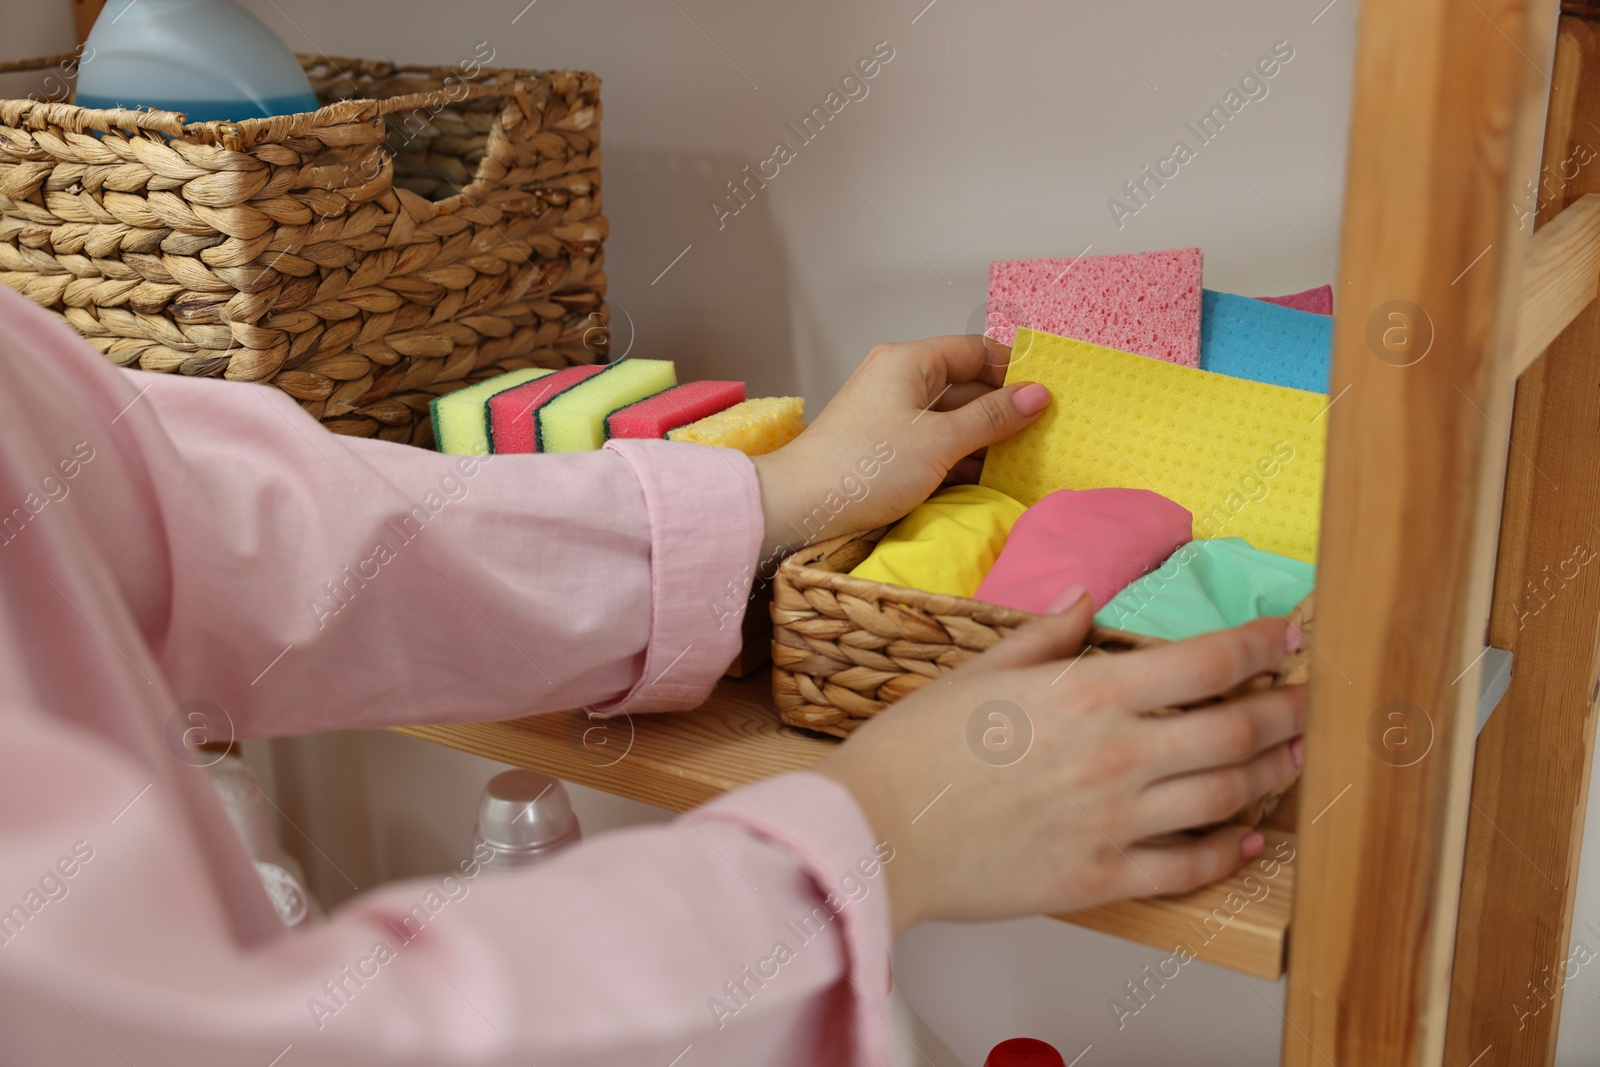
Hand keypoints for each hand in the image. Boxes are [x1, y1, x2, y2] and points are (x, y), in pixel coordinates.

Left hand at [749, 335, 1047, 561]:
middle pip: (967, 384)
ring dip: (987, 438)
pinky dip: (964, 458)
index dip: (1014, 369)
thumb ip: (992, 418)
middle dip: (1005, 409)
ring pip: (954, 418)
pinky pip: (937, 443)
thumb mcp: (939, 442)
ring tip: (1031, 459)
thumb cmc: (864, 468)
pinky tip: (994, 479)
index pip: (975, 350)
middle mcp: (901, 380)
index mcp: (910, 361)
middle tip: (1049, 432)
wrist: (799, 508)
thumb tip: (1039, 395)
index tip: (1050, 394)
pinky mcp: (888, 448)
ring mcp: (893, 416)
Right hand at [813, 599, 1304, 935]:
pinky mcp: (1101, 878)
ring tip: (1293, 759)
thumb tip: (1083, 600)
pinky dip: (1230, 853)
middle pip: (1237, 730)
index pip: (1206, 663)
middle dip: (1289, 711)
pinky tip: (1248, 838)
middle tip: (1314, 702)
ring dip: (1273, 775)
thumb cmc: (914, 752)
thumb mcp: (977, 674)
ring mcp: (1115, 821)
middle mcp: (1117, 755)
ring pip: (1227, 797)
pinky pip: (1189, 869)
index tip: (1293, 634)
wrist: (874, 835)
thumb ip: (1043, 637)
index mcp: (1087, 693)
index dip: (1262, 645)